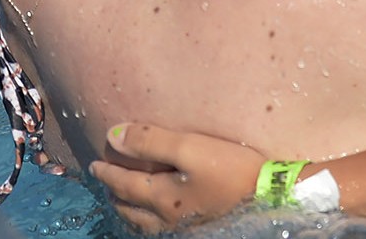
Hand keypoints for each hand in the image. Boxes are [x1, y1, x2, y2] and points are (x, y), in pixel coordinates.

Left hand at [90, 122, 266, 232]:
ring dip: (130, 211)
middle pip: (131, 209)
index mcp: (161, 197)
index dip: (107, 172)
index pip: (123, 185)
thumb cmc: (230, 169)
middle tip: (105, 184)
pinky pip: (164, 229)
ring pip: (146, 224)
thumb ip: (149, 140)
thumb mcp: (190, 147)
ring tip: (125, 202)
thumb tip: (113, 136)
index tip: (94, 164)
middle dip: (115, 195)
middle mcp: (168, 218)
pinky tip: (158, 216)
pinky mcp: (202, 228)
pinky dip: (150, 221)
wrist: (271, 196)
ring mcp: (185, 228)